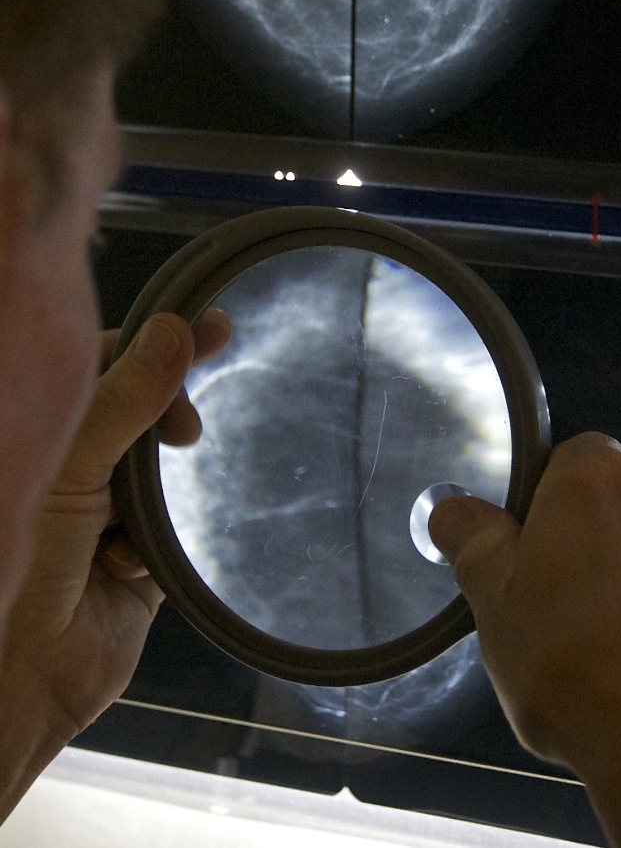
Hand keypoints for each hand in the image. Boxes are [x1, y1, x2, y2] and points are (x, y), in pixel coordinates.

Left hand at [0, 310, 228, 817]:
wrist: (21, 678)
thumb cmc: (16, 563)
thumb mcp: (69, 467)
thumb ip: (123, 397)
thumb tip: (173, 329)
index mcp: (37, 435)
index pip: (100, 362)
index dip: (153, 345)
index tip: (214, 331)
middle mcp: (66, 468)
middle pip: (138, 409)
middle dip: (167, 414)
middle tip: (192, 429)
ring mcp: (98, 515)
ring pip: (159, 470)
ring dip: (158, 490)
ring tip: (145, 509)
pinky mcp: (133, 563)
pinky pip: (171, 532)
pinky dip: (157, 547)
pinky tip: (129, 567)